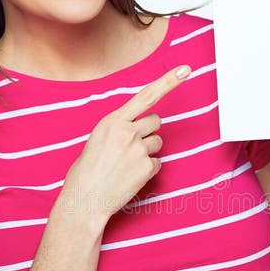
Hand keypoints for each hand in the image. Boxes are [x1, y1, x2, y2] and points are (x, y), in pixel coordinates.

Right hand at [63, 64, 191, 221]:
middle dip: (148, 131)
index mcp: (112, 121)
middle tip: (130, 146)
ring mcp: (138, 150)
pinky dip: (147, 169)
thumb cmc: (86, 171)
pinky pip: (157, 163)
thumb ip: (118, 128)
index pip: (146, 96)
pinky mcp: (146, 167)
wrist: (85, 200)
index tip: (185, 70)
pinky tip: (130, 176)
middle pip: (156, 121)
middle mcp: (127, 132)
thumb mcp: (97, 139)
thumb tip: (138, 128)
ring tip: (126, 164)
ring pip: (158, 142)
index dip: (168, 81)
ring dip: (147, 150)